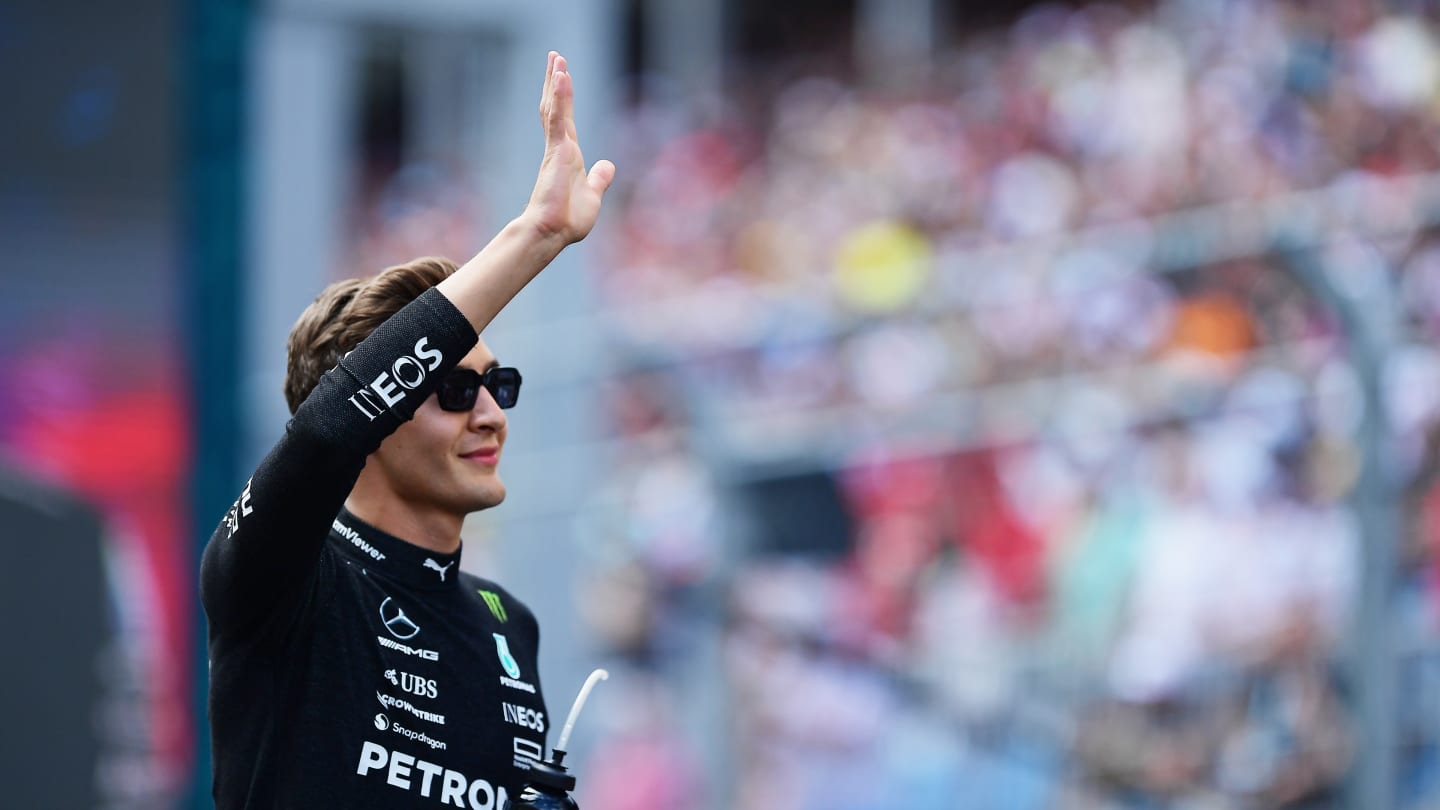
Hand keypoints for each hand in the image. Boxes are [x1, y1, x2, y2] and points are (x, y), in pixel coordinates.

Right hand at [525, 51, 615, 244]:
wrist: (552, 233)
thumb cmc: (567, 219)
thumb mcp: (592, 195)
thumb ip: (599, 178)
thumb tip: (608, 165)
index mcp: (569, 155)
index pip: (565, 119)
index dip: (563, 97)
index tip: (562, 76)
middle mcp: (561, 147)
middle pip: (557, 106)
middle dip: (556, 80)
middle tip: (555, 56)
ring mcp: (557, 148)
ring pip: (555, 108)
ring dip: (556, 82)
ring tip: (557, 58)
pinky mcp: (556, 152)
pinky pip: (558, 119)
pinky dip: (560, 98)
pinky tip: (561, 78)